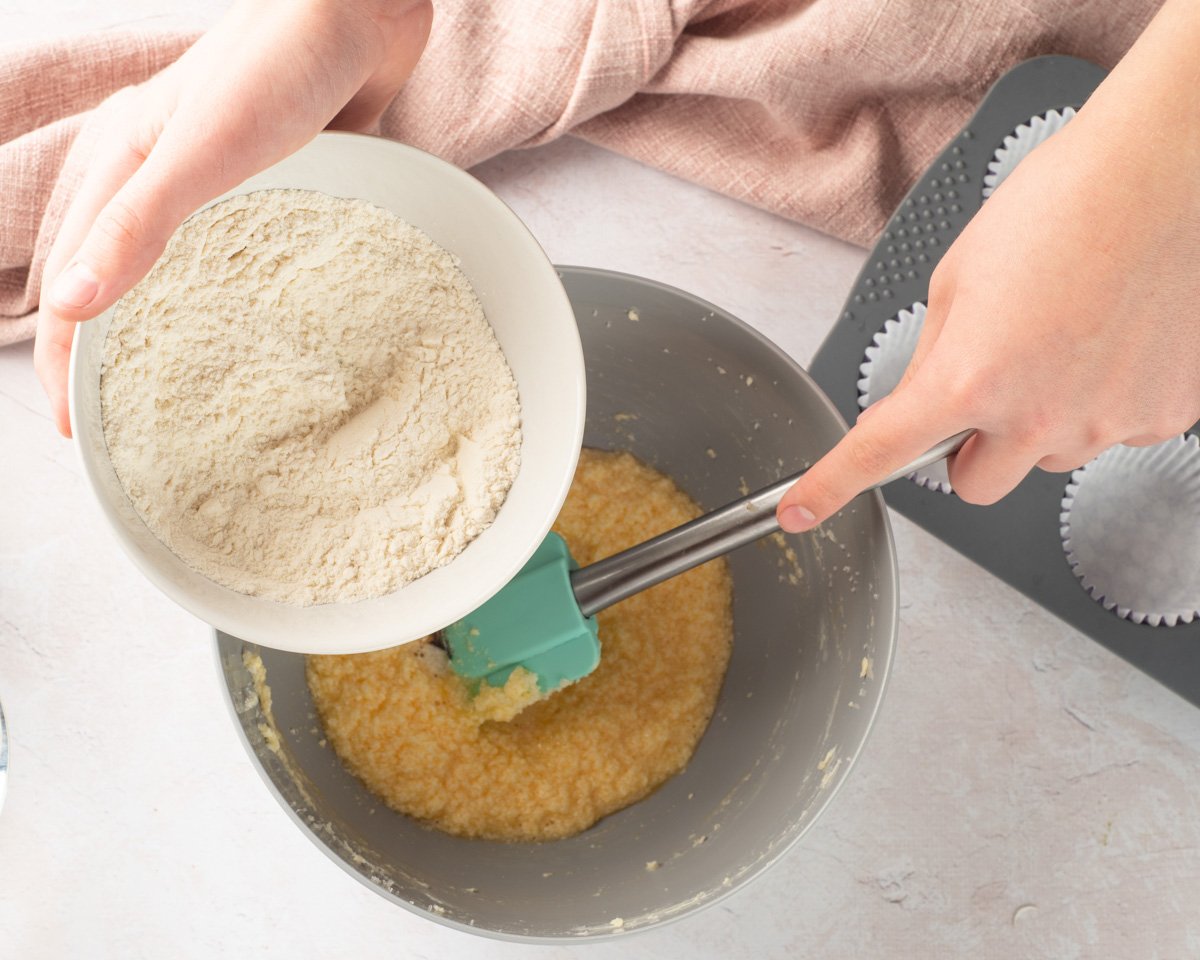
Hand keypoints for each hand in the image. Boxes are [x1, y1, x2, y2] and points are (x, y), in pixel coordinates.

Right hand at [34, 0, 432, 436]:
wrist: (359, 10)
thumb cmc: (276, 66)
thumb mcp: (196, 151)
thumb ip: (138, 224)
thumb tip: (74, 306)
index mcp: (123, 164)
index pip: (74, 278)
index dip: (67, 359)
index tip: (75, 429)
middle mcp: (162, 176)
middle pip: (119, 281)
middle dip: (114, 353)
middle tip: (127, 423)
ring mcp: (220, 182)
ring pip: (181, 273)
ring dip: (175, 330)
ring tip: (189, 395)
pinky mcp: (276, 184)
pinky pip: (247, 255)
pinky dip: (242, 300)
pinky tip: (262, 337)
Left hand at [776, 0, 1199, 532]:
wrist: (1162, 172)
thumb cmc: (1059, 205)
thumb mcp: (957, 280)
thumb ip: (932, 357)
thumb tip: (920, 401)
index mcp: (969, 380)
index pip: (881, 453)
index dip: (831, 486)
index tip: (801, 510)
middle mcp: (1036, 417)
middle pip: (973, 485)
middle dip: (966, 448)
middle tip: (983, 389)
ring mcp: (1105, 422)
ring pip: (1043, 459)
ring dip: (1036, 423)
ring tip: (1060, 340)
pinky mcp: (1163, 415)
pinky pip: (1109, 432)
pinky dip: (1099, 401)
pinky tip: (1107, 343)